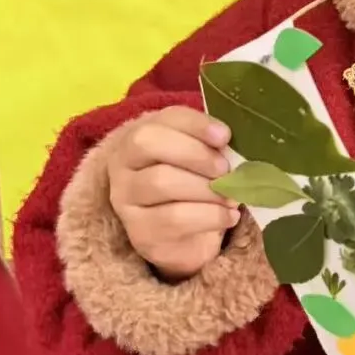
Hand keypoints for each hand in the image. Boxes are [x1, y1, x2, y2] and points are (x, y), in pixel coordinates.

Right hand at [107, 107, 237, 281]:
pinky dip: (209, 216)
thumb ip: (210, 146)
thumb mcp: (200, 160)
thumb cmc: (193, 185)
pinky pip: (174, 219)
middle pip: (150, 144)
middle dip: (196, 154)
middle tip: (225, 170)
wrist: (179, 236)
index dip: (196, 125)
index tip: (225, 136)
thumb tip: (228, 142)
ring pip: (162, 181)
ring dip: (205, 187)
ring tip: (231, 196)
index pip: (164, 119)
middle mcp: (122, 164)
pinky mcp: (140, 232)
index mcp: (140, 135)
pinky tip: (229, 216)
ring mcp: (126, 199)